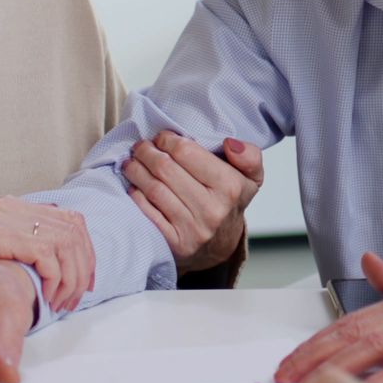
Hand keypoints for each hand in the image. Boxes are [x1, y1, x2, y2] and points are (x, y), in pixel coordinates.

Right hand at [0, 196, 91, 313]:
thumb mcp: (1, 250)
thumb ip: (28, 248)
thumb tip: (65, 263)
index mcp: (19, 207)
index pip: (72, 221)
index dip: (86, 253)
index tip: (85, 284)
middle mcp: (15, 206)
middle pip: (74, 230)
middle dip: (82, 268)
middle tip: (73, 299)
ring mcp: (6, 217)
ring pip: (65, 242)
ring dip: (70, 277)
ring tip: (60, 302)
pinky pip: (45, 252)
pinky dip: (54, 276)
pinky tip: (46, 296)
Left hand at [122, 132, 262, 272]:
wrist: (221, 244)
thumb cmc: (230, 201)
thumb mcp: (250, 177)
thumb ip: (249, 155)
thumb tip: (230, 143)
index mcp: (230, 187)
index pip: (187, 152)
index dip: (168, 140)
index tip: (162, 137)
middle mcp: (212, 210)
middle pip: (165, 169)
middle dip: (147, 152)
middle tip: (141, 146)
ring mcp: (193, 230)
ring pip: (154, 189)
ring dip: (136, 171)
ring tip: (132, 161)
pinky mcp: (176, 244)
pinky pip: (148, 213)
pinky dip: (136, 196)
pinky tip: (134, 185)